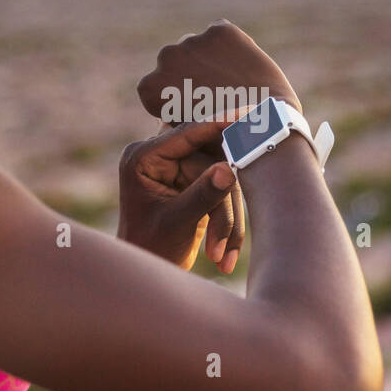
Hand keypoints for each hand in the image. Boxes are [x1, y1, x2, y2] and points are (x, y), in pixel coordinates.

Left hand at [117, 112, 249, 272]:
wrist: (148, 275)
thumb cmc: (151, 247)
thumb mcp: (177, 221)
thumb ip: (203, 194)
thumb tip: (230, 170)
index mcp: (144, 157)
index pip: (186, 133)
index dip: (218, 124)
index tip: (246, 115)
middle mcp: (161, 157)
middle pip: (210, 159)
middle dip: (223, 197)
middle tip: (229, 227)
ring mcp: (180, 169)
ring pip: (221, 177)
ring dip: (226, 217)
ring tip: (220, 256)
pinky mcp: (196, 183)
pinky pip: (223, 190)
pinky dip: (227, 221)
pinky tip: (222, 253)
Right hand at [136, 20, 301, 123]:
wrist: (264, 126)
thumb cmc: (224, 140)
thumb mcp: (186, 135)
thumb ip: (171, 114)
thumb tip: (170, 107)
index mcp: (150, 86)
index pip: (158, 86)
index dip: (177, 97)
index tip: (196, 109)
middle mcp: (165, 58)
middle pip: (177, 61)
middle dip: (191, 72)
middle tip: (217, 94)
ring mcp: (193, 40)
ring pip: (199, 47)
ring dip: (209, 59)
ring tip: (232, 82)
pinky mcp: (220, 31)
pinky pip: (222, 36)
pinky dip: (231, 47)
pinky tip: (243, 68)